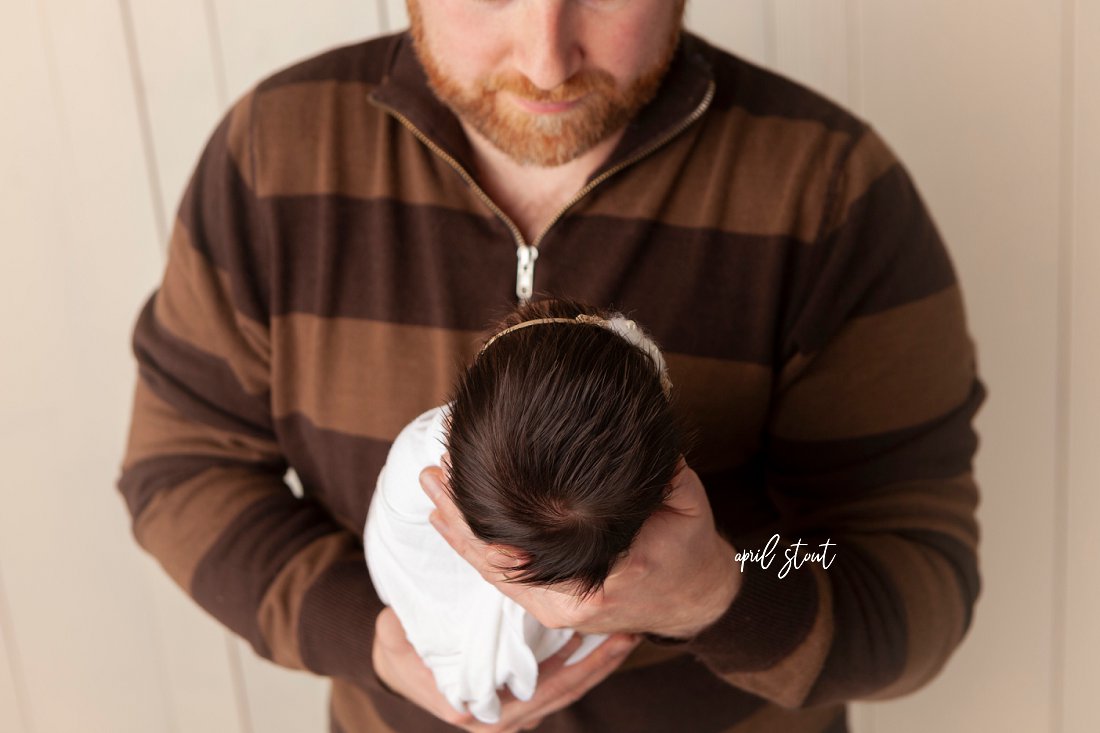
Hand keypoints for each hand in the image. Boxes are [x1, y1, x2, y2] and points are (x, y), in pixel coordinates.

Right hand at [372, 606, 640, 731]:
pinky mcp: (522, 696)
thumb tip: (458, 607)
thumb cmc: (400, 645)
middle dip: (599, 664)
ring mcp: (515, 711)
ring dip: (597, 663)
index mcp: (478, 709)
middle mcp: (502, 718)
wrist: (395, 662)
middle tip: (628, 633)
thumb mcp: (403, 633)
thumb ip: (429, 630)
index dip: (573, 669)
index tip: (595, 638)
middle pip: (564, 693)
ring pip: (567, 690)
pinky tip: (601, 637)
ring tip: (626, 634)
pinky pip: (559, 682)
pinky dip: (582, 662)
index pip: (539, 693)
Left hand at [420, 456, 739, 639]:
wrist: (695, 596)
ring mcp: (556, 607)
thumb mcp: (683, 501)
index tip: (461, 477)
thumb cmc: (689, 546)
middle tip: (431, 477)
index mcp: (599, 582)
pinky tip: (451, 519)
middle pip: (498, 564)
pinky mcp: (551, 602)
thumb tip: (620, 425)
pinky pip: (505, 576)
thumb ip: (653, 470)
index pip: (526, 553)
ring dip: (460, 533)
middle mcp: (569, 603)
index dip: (486, 521)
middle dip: (459, 520)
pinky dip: (477, 547)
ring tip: (432, 490)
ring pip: (495, 572)